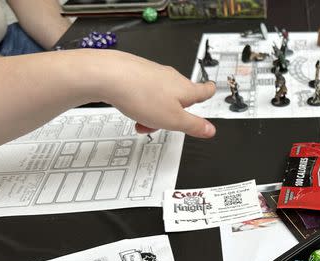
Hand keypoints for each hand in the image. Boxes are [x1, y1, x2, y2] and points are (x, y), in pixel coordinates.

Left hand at [89, 50, 216, 137]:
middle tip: (161, 126)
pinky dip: (141, 102)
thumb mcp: (173, 120)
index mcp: (186, 89)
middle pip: (179, 99)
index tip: (211, 91)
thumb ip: (193, 125)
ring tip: (140, 121)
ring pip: (160, 97)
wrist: (109, 75)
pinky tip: (131, 108)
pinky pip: (145, 91)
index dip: (209, 92)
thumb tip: (210, 129)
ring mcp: (154, 73)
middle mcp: (172, 78)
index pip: (205, 90)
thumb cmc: (141, 95)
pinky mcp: (137, 72)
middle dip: (172, 115)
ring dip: (154, 112)